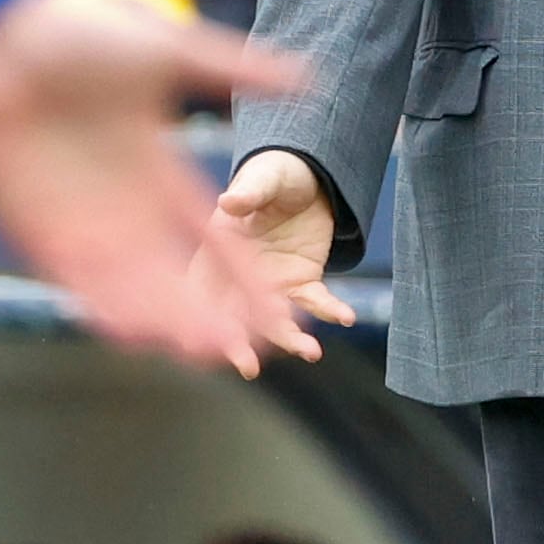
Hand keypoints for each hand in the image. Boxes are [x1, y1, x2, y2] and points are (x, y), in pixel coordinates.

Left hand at [0, 0, 303, 363]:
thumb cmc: (77, 32)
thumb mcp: (170, 49)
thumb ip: (235, 70)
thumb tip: (312, 77)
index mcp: (160, 177)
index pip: (216, 244)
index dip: (249, 282)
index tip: (285, 316)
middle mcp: (124, 210)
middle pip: (179, 281)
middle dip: (212, 318)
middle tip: (248, 353)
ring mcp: (80, 223)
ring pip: (134, 290)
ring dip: (167, 321)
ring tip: (204, 351)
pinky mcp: (34, 229)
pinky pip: (75, 281)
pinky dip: (104, 307)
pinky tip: (135, 334)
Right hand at [189, 146, 356, 379]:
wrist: (307, 178)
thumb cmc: (272, 175)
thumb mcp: (262, 178)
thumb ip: (248, 194)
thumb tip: (230, 201)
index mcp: (214, 253)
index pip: (200, 292)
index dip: (197, 316)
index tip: (199, 340)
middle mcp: (239, 278)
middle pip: (233, 318)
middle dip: (238, 344)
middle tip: (247, 368)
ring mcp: (271, 285)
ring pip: (275, 320)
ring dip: (290, 339)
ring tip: (310, 352)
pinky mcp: (303, 283)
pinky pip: (316, 302)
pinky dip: (330, 310)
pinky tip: (346, 316)